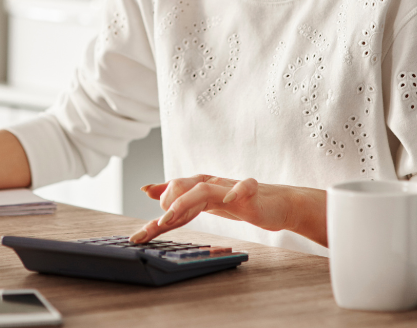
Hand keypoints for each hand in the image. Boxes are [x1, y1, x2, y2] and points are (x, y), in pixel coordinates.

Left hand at [129, 174, 326, 246]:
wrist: (276, 203)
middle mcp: (212, 184)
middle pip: (183, 187)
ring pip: (204, 187)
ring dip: (185, 201)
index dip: (156, 213)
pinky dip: (235, 191)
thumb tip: (149, 190)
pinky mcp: (252, 192)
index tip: (139, 233)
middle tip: (158, 226)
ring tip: (170, 216)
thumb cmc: (240, 203)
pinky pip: (244, 187)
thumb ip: (179, 197)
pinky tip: (228, 200)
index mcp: (200, 187)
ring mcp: (230, 187)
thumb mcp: (206, 202)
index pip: (173, 196)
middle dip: (167, 204)